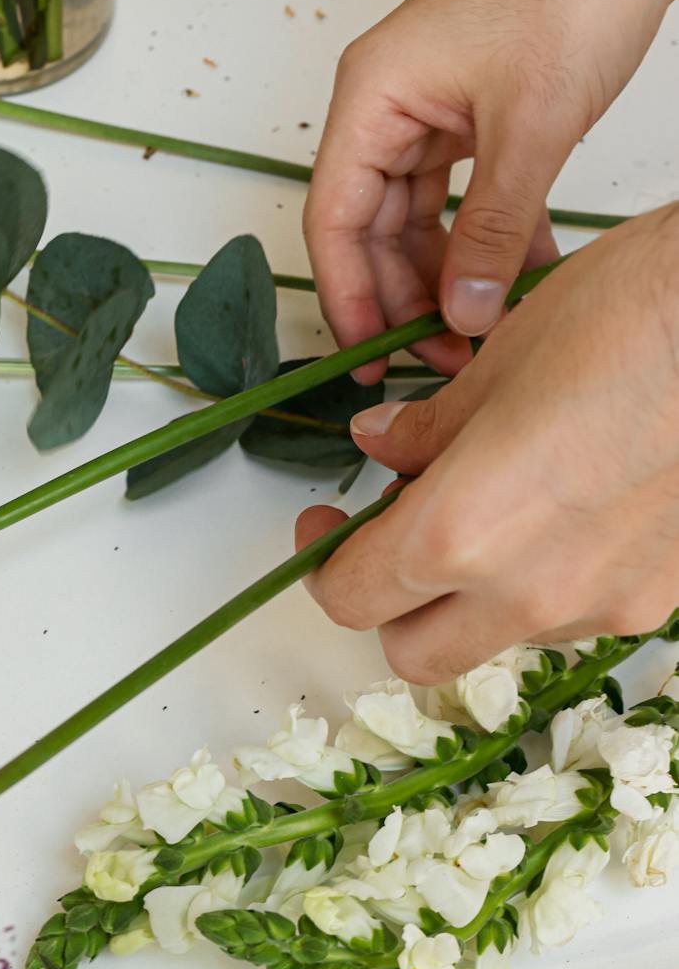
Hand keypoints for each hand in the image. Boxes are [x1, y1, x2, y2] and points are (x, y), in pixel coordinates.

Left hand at [296, 205, 678, 681]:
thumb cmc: (630, 317)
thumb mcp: (498, 362)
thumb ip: (427, 429)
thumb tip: (380, 444)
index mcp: (459, 534)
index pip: (352, 596)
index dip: (322, 564)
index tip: (325, 526)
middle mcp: (526, 593)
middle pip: (414, 651)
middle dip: (393, 605)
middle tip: (394, 534)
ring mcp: (599, 605)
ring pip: (499, 635)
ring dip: (476, 594)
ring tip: (501, 505)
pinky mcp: (657, 599)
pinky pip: (576, 613)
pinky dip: (550, 579)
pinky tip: (573, 507)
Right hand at [302, 0, 678, 385]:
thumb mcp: (531, 126)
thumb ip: (493, 229)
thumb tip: (464, 312)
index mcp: (373, 96)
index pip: (333, 218)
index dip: (348, 296)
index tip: (372, 354)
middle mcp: (388, 104)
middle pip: (369, 227)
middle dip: (403, 297)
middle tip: (440, 356)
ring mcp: (429, 108)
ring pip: (417, 219)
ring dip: (447, 276)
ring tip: (480, 329)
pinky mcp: (472, 111)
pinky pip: (461, 195)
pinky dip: (486, 238)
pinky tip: (520, 277)